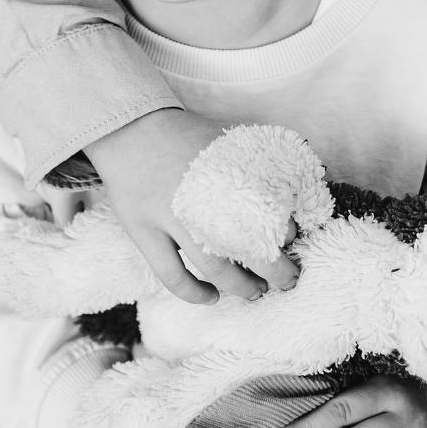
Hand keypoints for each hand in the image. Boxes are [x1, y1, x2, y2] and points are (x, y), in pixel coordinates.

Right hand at [86, 108, 298, 303]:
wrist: (130, 129)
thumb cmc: (185, 137)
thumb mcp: (225, 141)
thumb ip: (258, 163)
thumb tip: (296, 192)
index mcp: (222, 170)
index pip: (266, 209)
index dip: (285, 232)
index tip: (294, 241)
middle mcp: (198, 195)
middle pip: (245, 244)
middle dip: (273, 269)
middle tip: (288, 279)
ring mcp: (167, 216)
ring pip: (211, 266)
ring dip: (240, 286)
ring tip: (257, 291)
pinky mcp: (143, 232)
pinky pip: (171, 275)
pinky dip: (194, 293)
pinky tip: (213, 297)